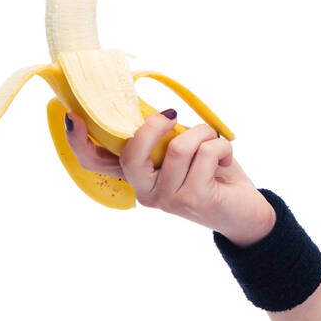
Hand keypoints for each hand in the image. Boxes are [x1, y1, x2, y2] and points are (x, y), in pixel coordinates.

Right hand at [64, 110, 274, 244]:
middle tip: (173, 116)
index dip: (80, 141)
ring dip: (204, 133)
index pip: (96, 162)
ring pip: (180, 146)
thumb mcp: (184, 150)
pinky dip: (223, 146)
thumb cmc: (214, 173)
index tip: (73, 116)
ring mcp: (167, 198)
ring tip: (215, 143)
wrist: (247, 211)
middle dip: (154, 126)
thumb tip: (153, 109)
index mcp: (138, 176)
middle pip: (132, 153)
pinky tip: (227, 160)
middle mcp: (145, 191)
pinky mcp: (194, 199)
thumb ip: (164, 137)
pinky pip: (207, 153)